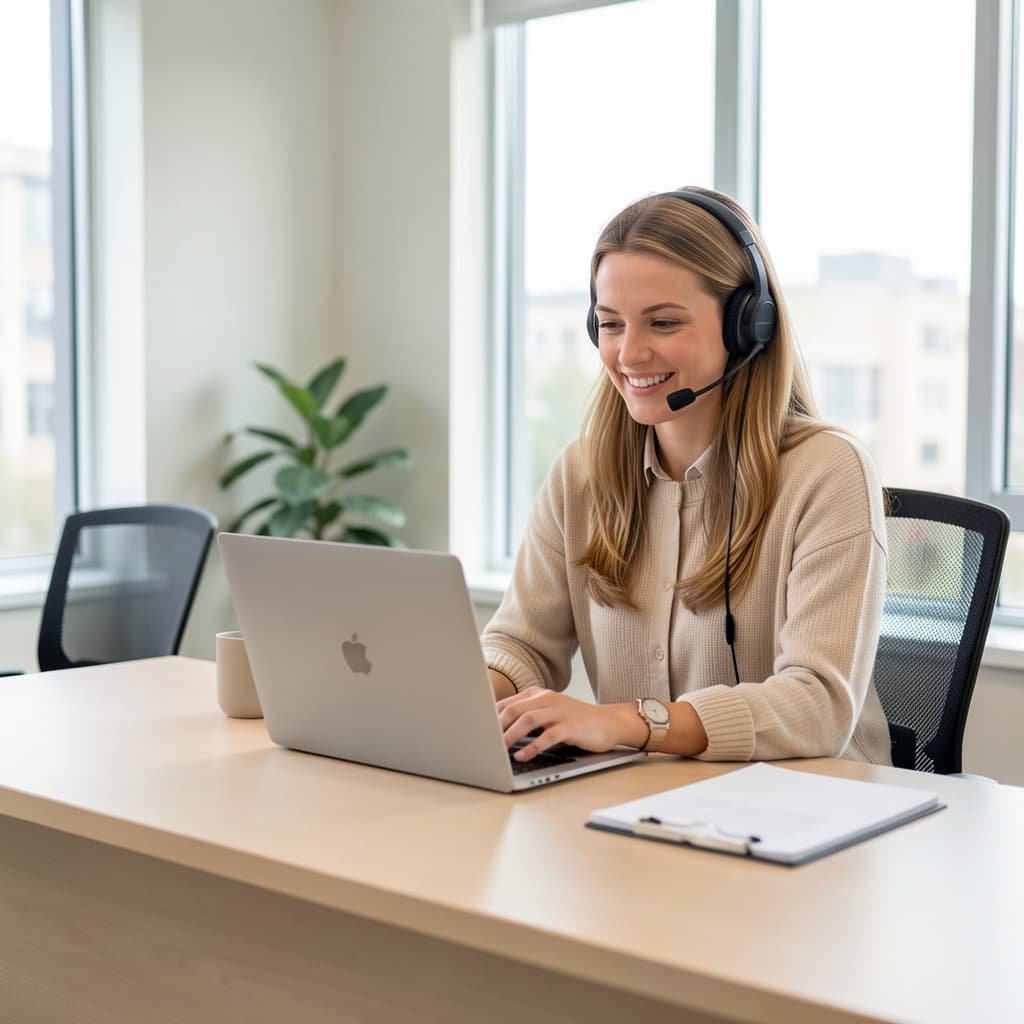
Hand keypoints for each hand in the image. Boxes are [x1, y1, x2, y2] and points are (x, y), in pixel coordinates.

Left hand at [496, 688, 643, 760]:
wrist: (608, 722)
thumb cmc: (574, 721)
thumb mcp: (548, 713)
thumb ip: (526, 717)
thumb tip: (497, 732)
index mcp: (538, 694)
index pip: (507, 703)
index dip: (489, 717)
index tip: (476, 731)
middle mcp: (547, 699)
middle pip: (514, 709)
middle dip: (496, 726)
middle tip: (483, 742)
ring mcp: (559, 711)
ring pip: (528, 720)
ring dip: (510, 736)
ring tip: (499, 750)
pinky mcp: (571, 726)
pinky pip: (548, 736)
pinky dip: (532, 747)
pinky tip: (522, 756)